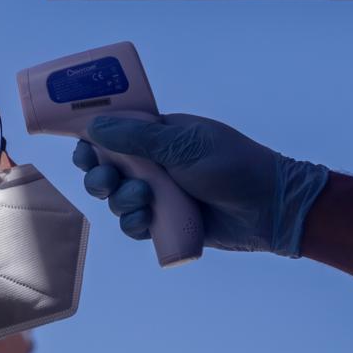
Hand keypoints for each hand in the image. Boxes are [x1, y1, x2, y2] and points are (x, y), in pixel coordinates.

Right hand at [73, 114, 329, 256]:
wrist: (268, 208)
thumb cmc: (232, 166)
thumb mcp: (184, 145)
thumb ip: (138, 138)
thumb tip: (94, 126)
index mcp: (160, 136)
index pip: (113, 136)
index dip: (92, 143)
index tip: (83, 150)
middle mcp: (156, 164)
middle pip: (107, 171)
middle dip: (99, 177)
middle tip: (108, 180)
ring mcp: (161, 195)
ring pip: (117, 201)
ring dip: (121, 201)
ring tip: (144, 198)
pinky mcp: (167, 223)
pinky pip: (134, 226)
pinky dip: (133, 225)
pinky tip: (146, 221)